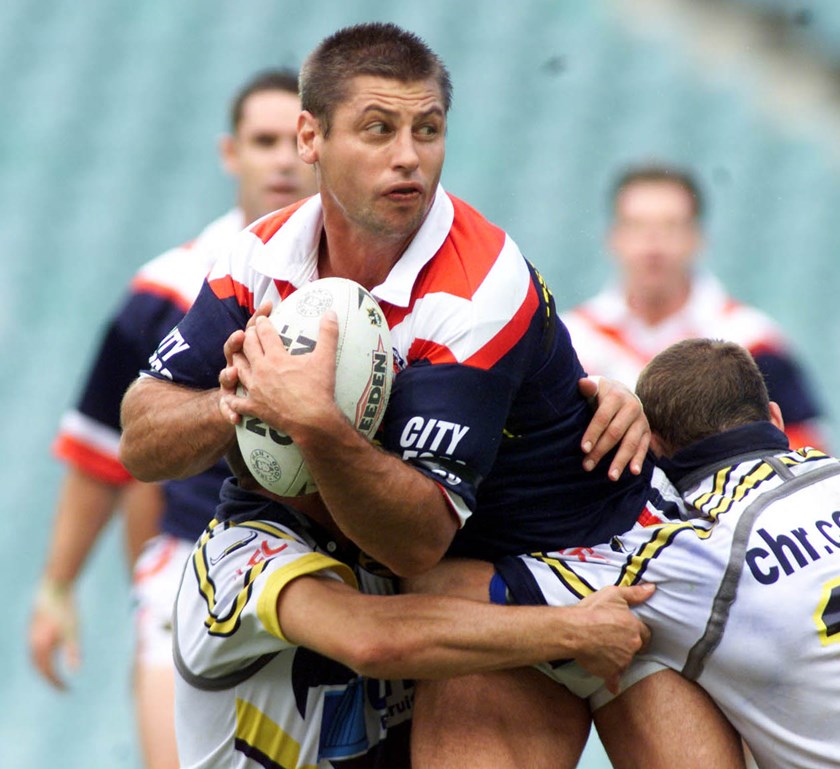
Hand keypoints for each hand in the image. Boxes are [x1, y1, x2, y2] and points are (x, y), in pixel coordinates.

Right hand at [29, 578, 79, 689]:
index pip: (47, 672)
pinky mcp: (33, 627)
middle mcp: (32, 643)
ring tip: (55, 675)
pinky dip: (42, 657)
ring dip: (44, 669)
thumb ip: (72, 651)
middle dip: (49, 679)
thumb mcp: (73, 630)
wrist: (54, 586)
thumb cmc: (66, 608)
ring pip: (35, 659)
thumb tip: (75, 670)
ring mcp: (31, 635)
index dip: (57, 683)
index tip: (67, 691)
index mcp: (41, 647)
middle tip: (61, 687)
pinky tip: (52, 654)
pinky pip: (35, 649)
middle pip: (38, 668)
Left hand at [220, 311, 342, 437]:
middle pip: (248, 347)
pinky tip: (231, 397)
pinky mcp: (255, 408)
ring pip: (239, 369)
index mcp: (276, 357)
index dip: (263, 323)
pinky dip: (232, 399)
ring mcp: (255, 389)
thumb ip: (328, 334)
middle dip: (248, 336)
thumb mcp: (326, 359)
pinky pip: (237, 402)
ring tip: (239, 356)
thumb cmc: (319, 390)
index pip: (264, 333)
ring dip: (237, 360)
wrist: (312, 421)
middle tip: (251, 332)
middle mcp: (261, 370)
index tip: (263, 319)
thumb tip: (331, 312)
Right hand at [573, 583, 653, 693]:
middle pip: (635, 648)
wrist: (574, 630)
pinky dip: (613, 683)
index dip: (637, 631)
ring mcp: (622, 661)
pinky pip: (614, 680)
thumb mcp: (613, 594)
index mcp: (635, 627)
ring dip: (619, 658)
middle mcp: (632, 646)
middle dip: (627, 644)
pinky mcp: (610, 672)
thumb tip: (652, 588)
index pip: (645, 633)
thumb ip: (634, 593)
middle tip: (613, 638)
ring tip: (604, 650)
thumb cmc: (592, 610)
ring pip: (625, 661)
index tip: (628, 630)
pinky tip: (612, 686)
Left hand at [578, 376, 649, 479]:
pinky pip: (644, 447)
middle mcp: (632, 407)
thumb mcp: (594, 387)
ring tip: (611, 477)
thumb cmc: (600, 393)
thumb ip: (588, 387)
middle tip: (587, 466)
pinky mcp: (647, 431)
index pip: (603, 417)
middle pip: (615, 433)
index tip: (583, 449)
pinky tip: (633, 472)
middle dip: (601, 451)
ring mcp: (641, 420)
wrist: (621, 392)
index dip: (593, 433)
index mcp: (616, 396)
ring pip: (630, 442)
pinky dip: (639, 460)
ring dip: (620, 460)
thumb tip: (583, 383)